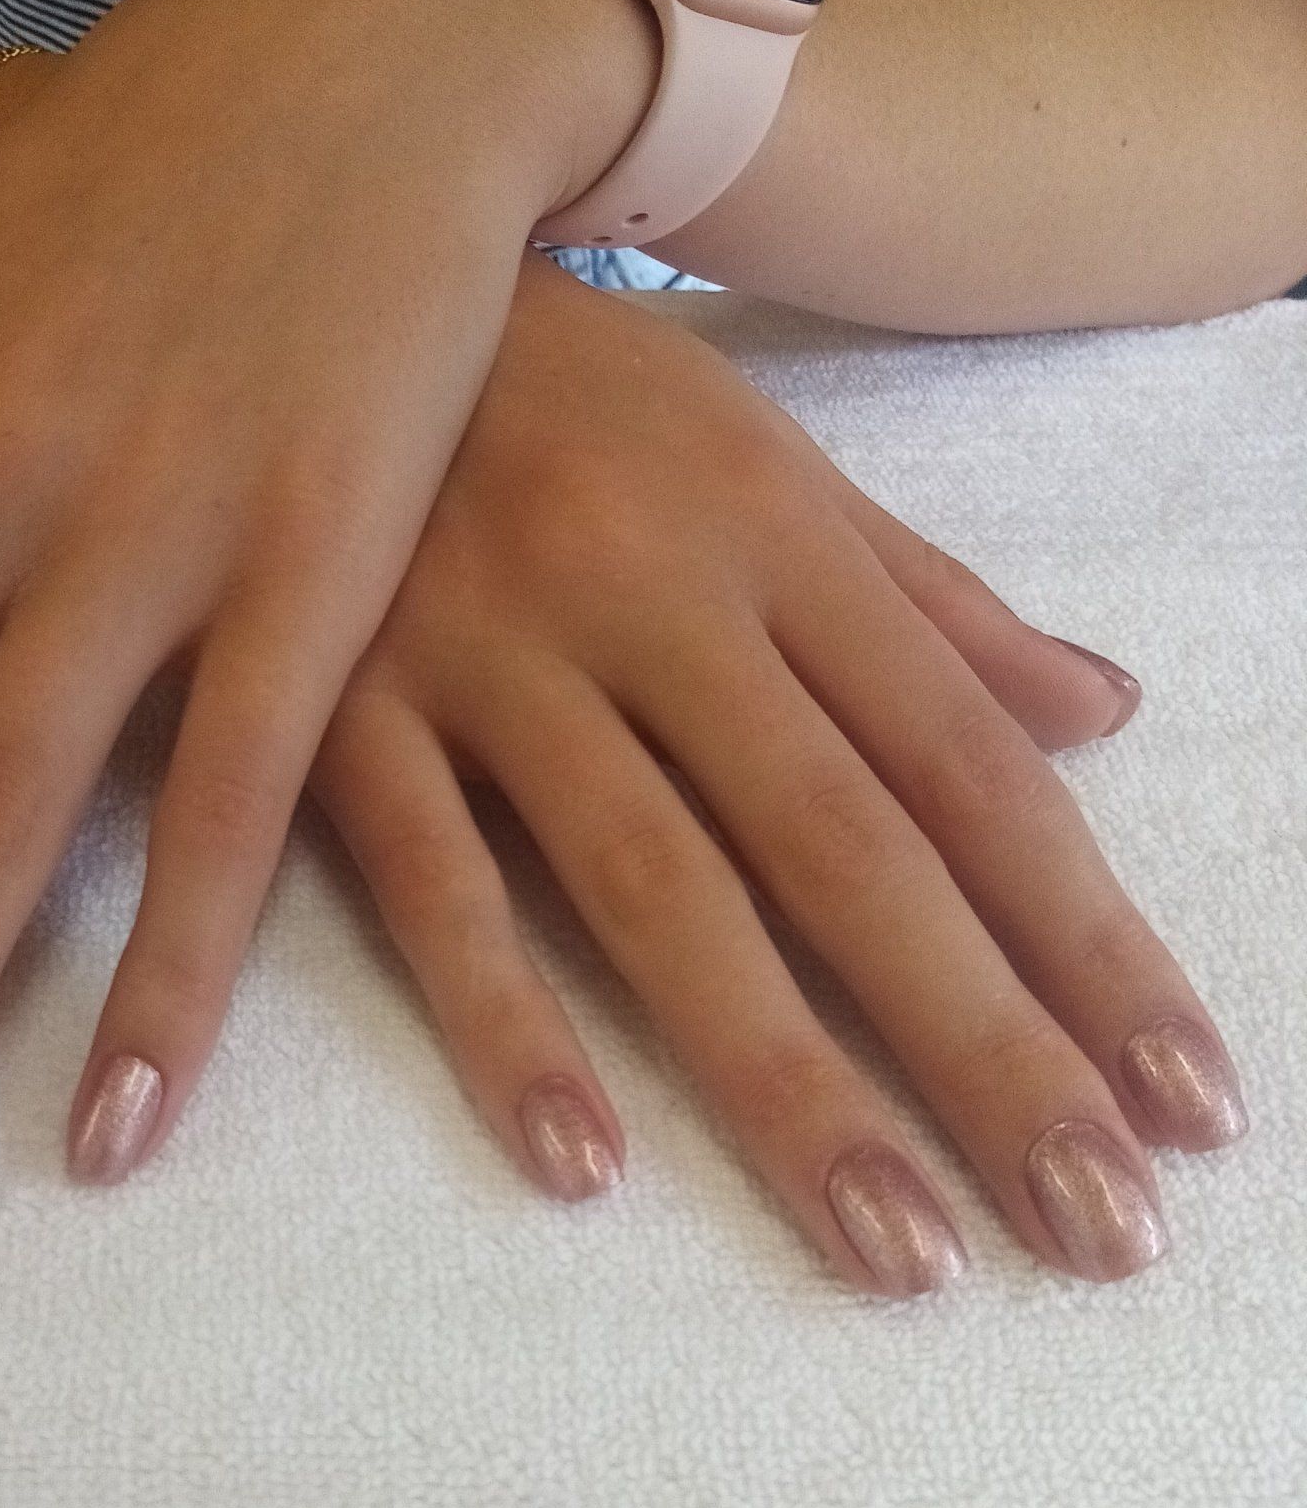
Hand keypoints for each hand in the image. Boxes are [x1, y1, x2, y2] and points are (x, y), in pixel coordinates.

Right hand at [309, 251, 1245, 1292]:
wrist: (320, 253)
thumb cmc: (567, 391)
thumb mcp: (767, 461)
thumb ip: (929, 602)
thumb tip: (1103, 715)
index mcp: (784, 543)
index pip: (969, 773)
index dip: (1089, 944)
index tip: (1188, 1108)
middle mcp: (661, 604)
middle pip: (849, 854)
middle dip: (986, 1051)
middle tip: (1099, 1232)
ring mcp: (495, 659)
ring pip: (663, 889)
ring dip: (787, 1082)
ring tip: (902, 1254)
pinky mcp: (340, 710)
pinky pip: (429, 879)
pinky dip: (503, 1017)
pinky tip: (581, 1164)